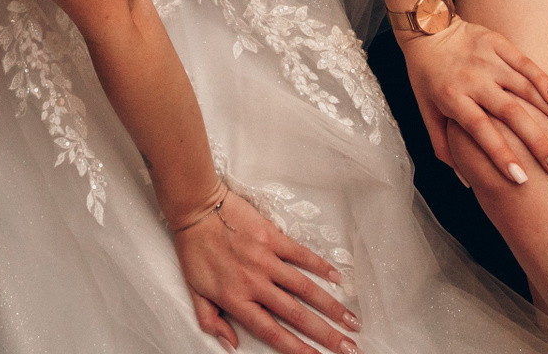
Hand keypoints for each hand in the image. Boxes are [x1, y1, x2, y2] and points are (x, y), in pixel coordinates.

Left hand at [174, 190, 359, 353]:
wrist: (196, 207)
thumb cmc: (194, 248)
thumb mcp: (194, 290)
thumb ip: (210, 319)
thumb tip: (230, 343)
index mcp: (236, 299)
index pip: (272, 332)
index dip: (297, 349)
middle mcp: (255, 283)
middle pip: (297, 315)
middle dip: (326, 335)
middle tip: (350, 348)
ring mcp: (266, 259)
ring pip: (306, 288)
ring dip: (332, 307)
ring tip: (353, 321)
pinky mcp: (273, 237)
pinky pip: (302, 255)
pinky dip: (321, 267)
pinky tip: (339, 279)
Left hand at [400, 18, 547, 183]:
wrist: (426, 27)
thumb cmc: (427, 76)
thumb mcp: (425, 109)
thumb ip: (443, 144)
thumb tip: (464, 180)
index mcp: (450, 96)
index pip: (480, 129)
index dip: (500, 154)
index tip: (521, 180)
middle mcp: (471, 78)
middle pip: (509, 113)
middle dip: (537, 144)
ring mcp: (487, 59)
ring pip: (526, 90)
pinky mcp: (498, 42)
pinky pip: (526, 63)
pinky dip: (545, 82)